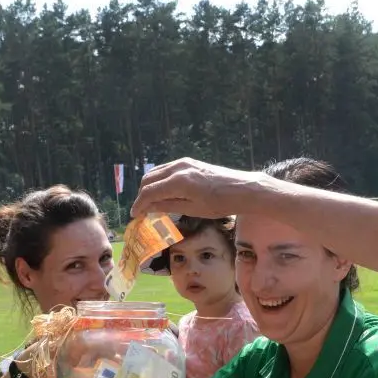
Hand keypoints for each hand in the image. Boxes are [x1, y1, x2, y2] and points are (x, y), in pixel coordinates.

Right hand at [131, 158, 266, 219]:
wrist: (242, 188)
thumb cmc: (221, 203)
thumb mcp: (193, 209)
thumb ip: (168, 206)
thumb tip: (148, 208)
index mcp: (178, 181)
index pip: (149, 192)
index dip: (139, 204)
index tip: (134, 216)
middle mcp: (177, 167)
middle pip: (149, 179)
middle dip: (142, 195)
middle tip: (142, 210)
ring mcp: (183, 162)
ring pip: (156, 172)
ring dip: (149, 186)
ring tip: (150, 202)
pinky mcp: (189, 162)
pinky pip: (166, 169)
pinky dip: (159, 180)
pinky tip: (163, 192)